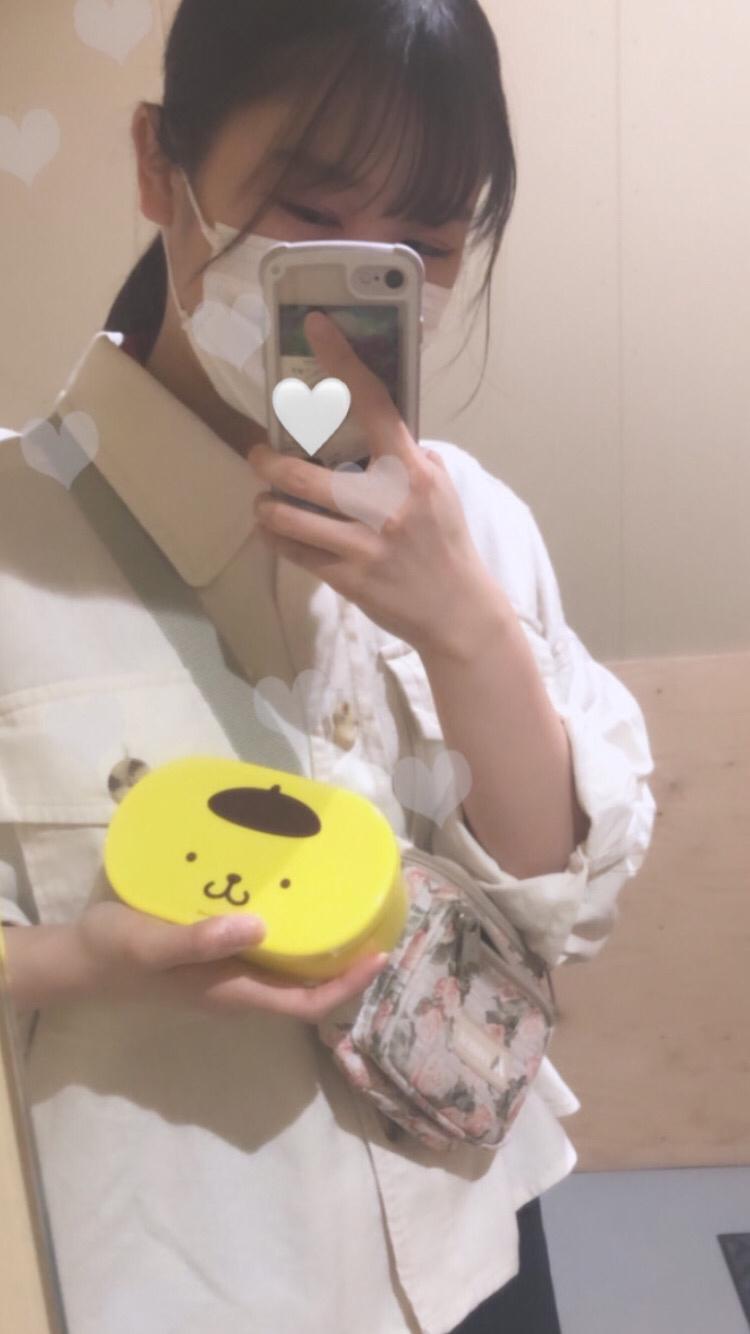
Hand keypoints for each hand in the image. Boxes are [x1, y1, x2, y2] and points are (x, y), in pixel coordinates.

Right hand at [71, 902, 388, 1021]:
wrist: (78, 960)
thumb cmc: (116, 953)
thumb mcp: (152, 943)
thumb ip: (200, 940)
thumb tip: (260, 929)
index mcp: (232, 992)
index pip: (305, 1004)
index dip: (346, 987)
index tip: (378, 955)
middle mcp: (238, 989)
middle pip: (306, 990)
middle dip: (344, 966)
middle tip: (373, 920)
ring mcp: (227, 974)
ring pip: (290, 972)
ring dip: (322, 949)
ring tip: (347, 906)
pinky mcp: (216, 956)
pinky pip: (268, 952)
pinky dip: (292, 932)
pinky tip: (293, 897)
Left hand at [247, 310, 497, 655]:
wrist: (458, 612)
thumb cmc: (445, 543)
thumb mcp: (439, 490)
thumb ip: (406, 457)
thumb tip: (368, 424)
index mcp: (412, 471)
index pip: (373, 403)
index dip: (341, 362)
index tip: (316, 328)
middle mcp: (385, 503)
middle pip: (304, 471)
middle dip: (269, 460)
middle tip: (260, 453)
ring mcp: (364, 543)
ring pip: (288, 515)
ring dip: (265, 503)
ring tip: (264, 498)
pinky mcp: (348, 577)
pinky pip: (293, 550)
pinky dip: (275, 536)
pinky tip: (274, 529)